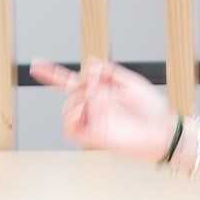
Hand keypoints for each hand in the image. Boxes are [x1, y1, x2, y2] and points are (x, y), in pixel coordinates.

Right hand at [30, 58, 179, 160]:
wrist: (162, 131)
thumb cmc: (152, 109)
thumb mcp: (131, 82)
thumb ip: (109, 72)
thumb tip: (89, 62)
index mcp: (101, 92)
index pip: (72, 82)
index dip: (53, 74)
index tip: (36, 65)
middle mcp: (94, 106)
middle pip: (70, 92)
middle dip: (80, 84)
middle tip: (96, 85)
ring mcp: (93, 121)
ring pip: (68, 108)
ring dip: (78, 99)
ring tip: (97, 99)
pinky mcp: (94, 136)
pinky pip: (71, 128)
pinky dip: (72, 117)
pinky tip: (85, 110)